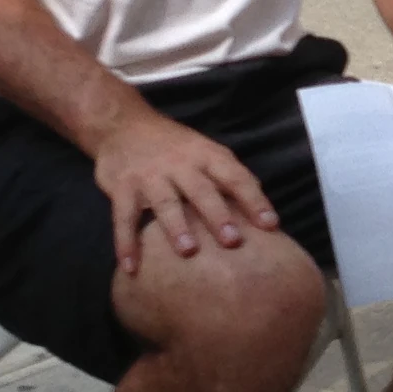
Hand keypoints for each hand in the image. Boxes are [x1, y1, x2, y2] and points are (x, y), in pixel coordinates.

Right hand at [92, 102, 280, 271]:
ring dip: (176, 227)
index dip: (254, 200)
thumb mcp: (205, 151)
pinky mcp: (122, 187)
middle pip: (202, 190)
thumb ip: (230, 176)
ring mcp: (150, 175)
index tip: (270, 225)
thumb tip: (263, 206)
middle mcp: (180, 164)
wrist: (122, 124)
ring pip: (165, 203)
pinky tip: (131, 268)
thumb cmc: (174, 147)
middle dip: (218, 215)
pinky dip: (126, 243)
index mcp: (206, 156)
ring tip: (187, 252)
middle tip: (232, 241)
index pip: (235, 177)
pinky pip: (123, 217)